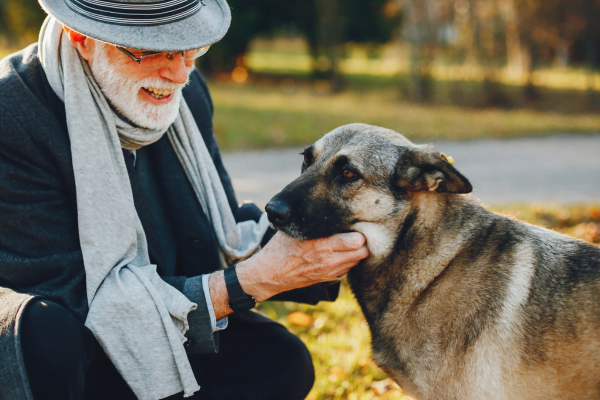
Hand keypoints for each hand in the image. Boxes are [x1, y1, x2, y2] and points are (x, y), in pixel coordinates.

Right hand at [236, 231, 368, 301]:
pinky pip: (348, 269)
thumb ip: (312, 219)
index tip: (354, 223)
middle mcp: (329, 260)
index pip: (357, 240)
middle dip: (362, 241)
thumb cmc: (280, 247)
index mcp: (322, 244)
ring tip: (349, 242)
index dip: (359, 230)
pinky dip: (348, 261)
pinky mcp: (327, 279)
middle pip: (362, 251)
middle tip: (356, 232)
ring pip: (357, 261)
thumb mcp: (294, 229)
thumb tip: (325, 200)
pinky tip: (340, 253)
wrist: (269, 273)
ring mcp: (329, 271)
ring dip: (356, 252)